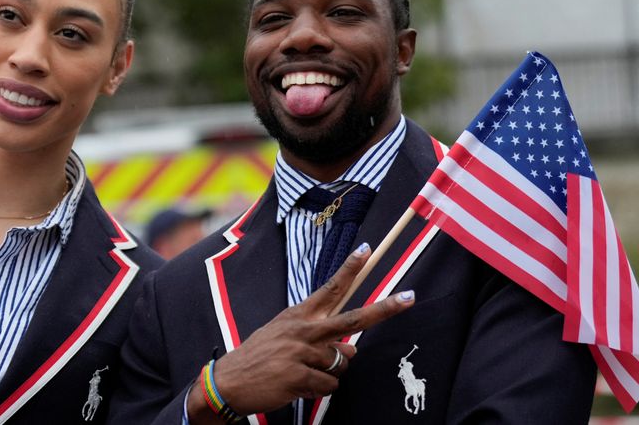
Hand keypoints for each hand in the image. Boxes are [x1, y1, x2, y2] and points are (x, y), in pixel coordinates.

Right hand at [187, 243, 414, 421]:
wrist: (229, 381)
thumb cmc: (258, 357)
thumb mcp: (282, 335)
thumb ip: (317, 338)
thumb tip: (350, 349)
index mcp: (298, 315)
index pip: (330, 288)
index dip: (349, 269)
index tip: (366, 250)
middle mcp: (303, 330)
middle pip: (354, 319)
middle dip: (384, 309)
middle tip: (409, 298)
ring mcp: (302, 352)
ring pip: (343, 361)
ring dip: (330, 371)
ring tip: (303, 372)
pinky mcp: (300, 376)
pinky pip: (329, 384)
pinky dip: (318, 389)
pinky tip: (298, 385)